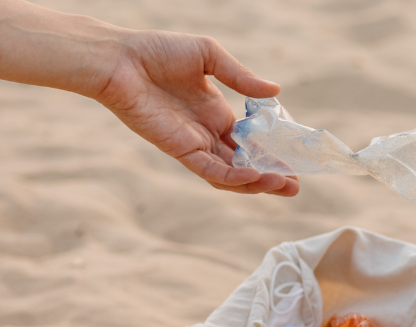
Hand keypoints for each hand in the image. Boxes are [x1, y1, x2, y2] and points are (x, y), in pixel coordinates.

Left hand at [91, 31, 297, 195]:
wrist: (119, 59)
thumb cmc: (157, 51)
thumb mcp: (208, 55)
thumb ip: (240, 77)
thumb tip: (275, 92)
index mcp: (215, 112)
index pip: (249, 140)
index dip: (271, 152)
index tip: (295, 159)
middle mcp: (206, 132)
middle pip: (244, 164)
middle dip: (271, 176)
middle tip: (296, 185)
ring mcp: (193, 143)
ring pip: (231, 174)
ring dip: (258, 184)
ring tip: (285, 187)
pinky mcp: (179, 149)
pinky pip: (210, 170)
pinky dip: (234, 178)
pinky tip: (256, 177)